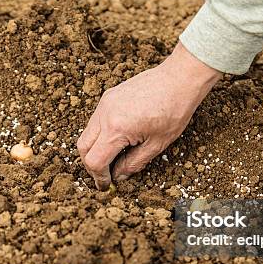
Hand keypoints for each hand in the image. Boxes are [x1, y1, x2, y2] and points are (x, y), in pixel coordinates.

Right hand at [77, 41, 221, 189]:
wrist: (179, 79)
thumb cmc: (174, 110)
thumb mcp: (156, 145)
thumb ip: (133, 163)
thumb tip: (119, 176)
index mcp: (116, 129)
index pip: (94, 161)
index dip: (99, 177)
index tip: (107, 184)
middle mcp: (104, 115)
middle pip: (83, 148)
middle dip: (91, 165)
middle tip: (106, 174)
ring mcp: (104, 103)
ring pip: (87, 133)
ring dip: (95, 149)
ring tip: (113, 157)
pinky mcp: (108, 97)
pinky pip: (95, 121)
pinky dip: (100, 134)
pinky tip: (117, 139)